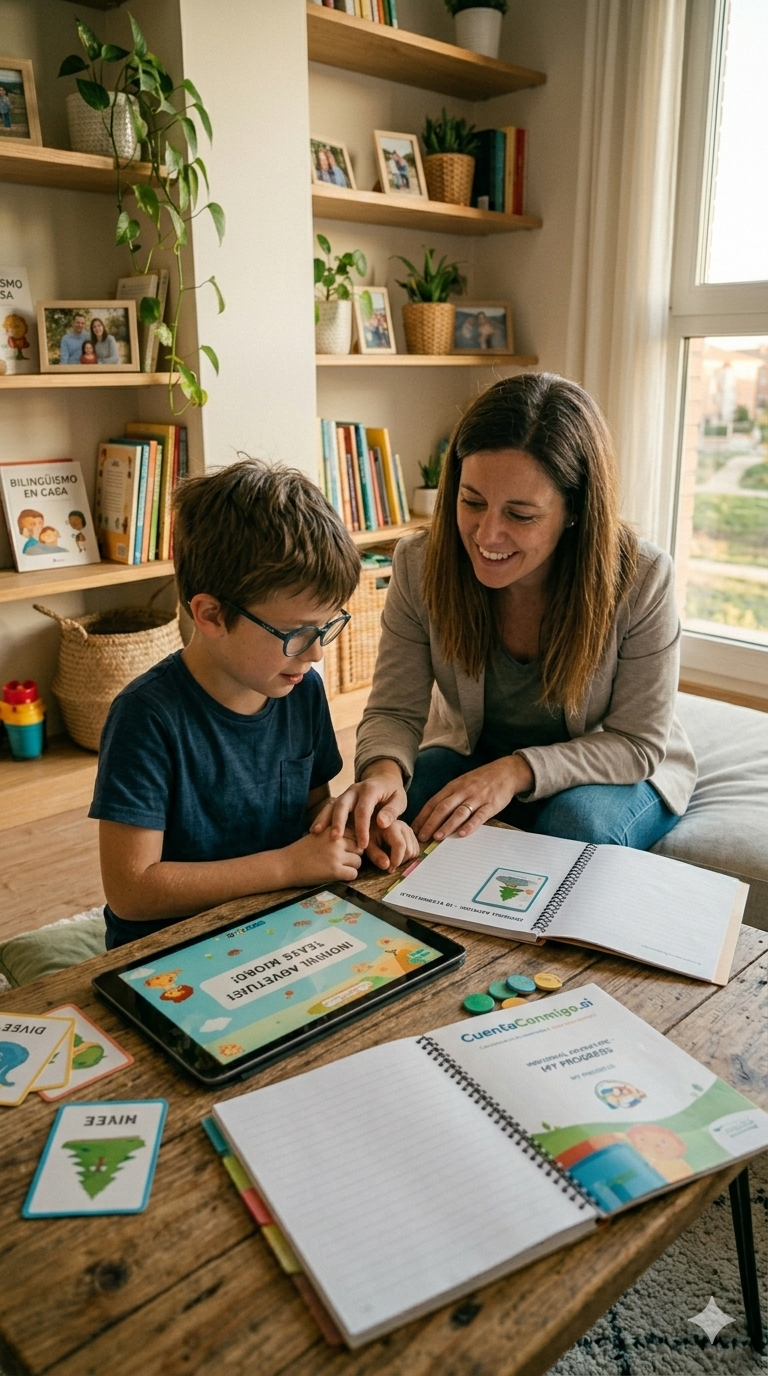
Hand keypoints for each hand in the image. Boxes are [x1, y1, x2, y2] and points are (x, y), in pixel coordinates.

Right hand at [280, 827, 362, 886]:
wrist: (285, 865)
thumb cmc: (301, 851)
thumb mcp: (319, 834)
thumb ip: (335, 833)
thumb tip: (357, 838)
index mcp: (332, 829)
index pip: (355, 834)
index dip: (351, 843)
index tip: (343, 849)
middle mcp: (336, 840)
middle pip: (359, 848)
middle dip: (353, 855)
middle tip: (341, 860)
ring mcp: (336, 856)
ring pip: (358, 861)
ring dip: (351, 866)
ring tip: (338, 868)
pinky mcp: (334, 871)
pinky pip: (353, 874)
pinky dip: (347, 876)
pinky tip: (336, 875)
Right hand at [310, 761, 406, 850]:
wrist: (383, 779)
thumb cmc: (392, 793)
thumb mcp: (399, 800)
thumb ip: (391, 811)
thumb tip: (381, 823)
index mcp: (370, 789)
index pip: (363, 809)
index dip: (362, 827)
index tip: (363, 844)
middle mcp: (354, 789)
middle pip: (343, 804)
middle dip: (338, 821)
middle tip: (335, 838)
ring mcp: (345, 794)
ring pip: (332, 804)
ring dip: (324, 818)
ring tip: (317, 832)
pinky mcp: (340, 799)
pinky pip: (328, 807)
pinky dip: (321, 818)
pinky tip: (315, 830)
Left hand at [365, 818, 419, 873]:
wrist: (373, 826)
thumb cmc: (369, 837)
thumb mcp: (368, 847)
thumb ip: (376, 856)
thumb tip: (387, 866)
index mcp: (392, 827)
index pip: (400, 845)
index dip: (397, 860)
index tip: (389, 870)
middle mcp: (404, 827)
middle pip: (409, 850)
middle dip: (400, 862)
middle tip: (389, 865)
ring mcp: (409, 831)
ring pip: (414, 852)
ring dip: (404, 860)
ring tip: (392, 859)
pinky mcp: (412, 836)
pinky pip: (416, 851)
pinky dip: (408, 857)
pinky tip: (398, 856)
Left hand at [412, 756, 534, 843]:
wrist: (506, 772)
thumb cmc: (481, 780)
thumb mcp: (462, 784)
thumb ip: (449, 797)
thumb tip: (432, 816)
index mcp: (453, 786)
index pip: (433, 802)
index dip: (422, 817)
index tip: (413, 829)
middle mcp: (463, 791)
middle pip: (443, 808)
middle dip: (430, 823)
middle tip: (422, 837)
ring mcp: (477, 798)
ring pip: (459, 812)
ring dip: (447, 825)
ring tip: (437, 837)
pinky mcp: (491, 804)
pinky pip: (479, 816)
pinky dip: (470, 825)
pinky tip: (462, 834)